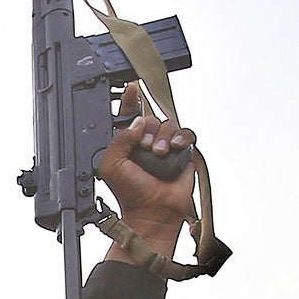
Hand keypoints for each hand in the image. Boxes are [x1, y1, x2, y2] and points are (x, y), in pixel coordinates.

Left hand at [99, 81, 197, 255]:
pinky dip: (182, 137)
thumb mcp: (110, 165)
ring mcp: (166, 146)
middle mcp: (146, 142)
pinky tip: (176, 148)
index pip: (128, 116)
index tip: (131, 87)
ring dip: (164, 137)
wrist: (153, 211)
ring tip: (159, 155)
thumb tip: (138, 121)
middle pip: (151, 117)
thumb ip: (118, 139)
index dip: (129, 100)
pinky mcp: (184, 152)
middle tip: (146, 148)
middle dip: (149, 129)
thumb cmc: (131, 194)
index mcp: (127, 144)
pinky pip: (187, 133)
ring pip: (169, 124)